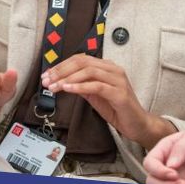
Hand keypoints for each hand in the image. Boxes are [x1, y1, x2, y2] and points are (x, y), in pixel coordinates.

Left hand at [41, 54, 174, 148]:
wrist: (137, 124)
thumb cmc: (117, 109)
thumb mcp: (94, 95)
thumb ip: (81, 85)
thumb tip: (62, 80)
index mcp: (107, 67)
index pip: (80, 59)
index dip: (62, 65)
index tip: (47, 74)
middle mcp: (113, 69)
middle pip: (82, 62)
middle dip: (61, 70)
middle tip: (47, 80)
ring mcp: (117, 80)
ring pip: (89, 71)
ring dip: (68, 78)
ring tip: (54, 86)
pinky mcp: (119, 93)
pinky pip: (96, 86)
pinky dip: (80, 86)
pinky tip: (68, 89)